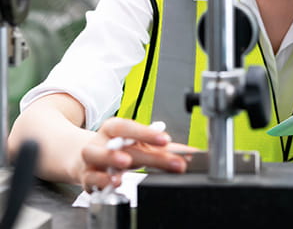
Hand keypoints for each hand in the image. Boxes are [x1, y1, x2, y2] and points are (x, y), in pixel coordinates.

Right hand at [78, 117, 195, 191]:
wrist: (85, 158)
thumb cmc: (117, 148)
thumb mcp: (138, 144)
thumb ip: (163, 149)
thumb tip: (191, 153)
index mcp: (115, 128)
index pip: (130, 126)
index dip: (146, 132)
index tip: (166, 139)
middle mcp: (102, 140)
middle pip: (124, 145)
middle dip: (148, 155)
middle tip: (170, 162)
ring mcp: (91, 159)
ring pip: (97, 155)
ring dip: (111, 159)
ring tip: (126, 164)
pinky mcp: (86, 177)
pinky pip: (91, 179)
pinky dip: (102, 182)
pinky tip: (114, 183)